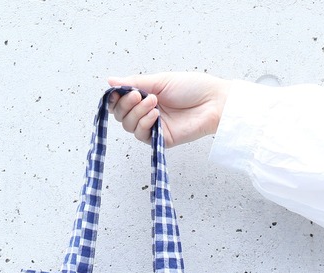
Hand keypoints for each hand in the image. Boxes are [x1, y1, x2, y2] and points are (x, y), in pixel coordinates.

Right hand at [107, 72, 230, 147]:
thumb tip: (110, 80)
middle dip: (126, 104)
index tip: (114, 92)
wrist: (213, 102)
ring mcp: (153, 127)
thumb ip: (134, 83)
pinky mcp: (160, 140)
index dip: (114, 99)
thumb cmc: (192, 88)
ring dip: (136, 112)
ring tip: (153, 102)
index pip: (120, 102)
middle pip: (121, 116)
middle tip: (138, 95)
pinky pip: (142, 135)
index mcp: (146, 97)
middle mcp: (147, 113)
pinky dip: (144, 124)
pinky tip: (155, 115)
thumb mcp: (159, 81)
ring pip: (129, 126)